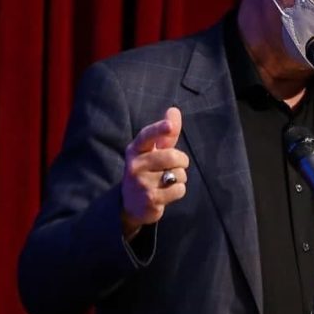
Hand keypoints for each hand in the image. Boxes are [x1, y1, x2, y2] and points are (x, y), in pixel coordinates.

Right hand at [120, 107, 189, 236]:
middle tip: (175, 167)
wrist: (132, 204)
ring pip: (178, 174)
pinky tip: (167, 193)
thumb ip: (166, 133)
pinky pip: (179, 189)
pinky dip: (179, 190)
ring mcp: (141, 183)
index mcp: (135, 150)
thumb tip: (174, 110)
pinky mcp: (150, 199)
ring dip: (179, 178)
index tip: (170, 126)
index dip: (159, 129)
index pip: (147, 136)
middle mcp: (135, 165)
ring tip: (166, 181)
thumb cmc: (148, 171)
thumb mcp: (154, 151)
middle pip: (172, 156)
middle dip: (181, 161)